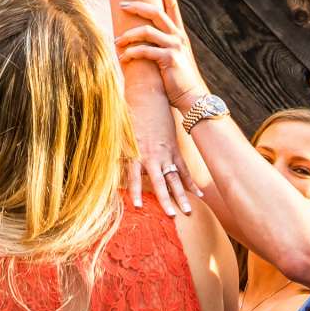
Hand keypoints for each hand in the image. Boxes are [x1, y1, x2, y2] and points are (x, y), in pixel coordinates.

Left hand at [116, 0, 205, 115]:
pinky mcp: (169, 59)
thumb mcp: (171, 56)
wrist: (191, 97)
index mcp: (178, 33)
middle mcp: (178, 36)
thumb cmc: (177, 78)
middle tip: (121, 4)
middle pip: (156, 11)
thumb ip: (161, 44)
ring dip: (129, 35)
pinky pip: (146, 51)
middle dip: (138, 5)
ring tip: (117, 42)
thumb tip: (145, 38)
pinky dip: (132, 53)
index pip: (172, 5)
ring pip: (147, 31)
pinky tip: (124, 59)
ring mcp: (174, 46)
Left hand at [125, 74, 196, 217]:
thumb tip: (110, 172)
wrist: (148, 94)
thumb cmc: (129, 115)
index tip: (138, 207)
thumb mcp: (119, 134)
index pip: (135, 177)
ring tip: (188, 212)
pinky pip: (184, 168)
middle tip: (172, 216)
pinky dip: (191, 182)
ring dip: (182, 196)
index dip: (136, 191)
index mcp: (135, 152)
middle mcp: (152, 155)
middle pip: (160, 181)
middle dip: (165, 200)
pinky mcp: (175, 148)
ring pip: (175, 178)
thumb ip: (117, 154)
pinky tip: (199, 194)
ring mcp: (166, 152)